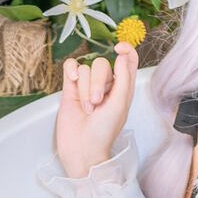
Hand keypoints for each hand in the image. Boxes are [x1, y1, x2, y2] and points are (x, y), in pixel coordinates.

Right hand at [54, 43, 138, 177]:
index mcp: (123, 88)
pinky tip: (72, 81)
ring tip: (87, 108)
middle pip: (101, 64)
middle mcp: (105, 85)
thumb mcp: (120, 104)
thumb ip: (123, 78)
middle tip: (96, 102)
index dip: (126, 49)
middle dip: (97, 82)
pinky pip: (70, 67)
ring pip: (85, 68)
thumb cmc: (104, 132)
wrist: (83, 149)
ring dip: (85, 88)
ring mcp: (86, 86)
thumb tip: (123, 55)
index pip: (127, 60)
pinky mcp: (70, 89)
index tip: (118, 48)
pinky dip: (71, 70)